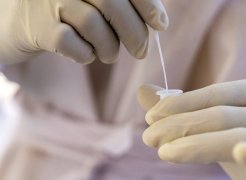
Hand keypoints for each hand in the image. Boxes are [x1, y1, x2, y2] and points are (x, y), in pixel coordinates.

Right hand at [0, 0, 167, 63]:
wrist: (14, 19)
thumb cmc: (65, 12)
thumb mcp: (92, 2)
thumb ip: (121, 5)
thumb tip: (159, 20)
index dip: (148, 4)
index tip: (160, 24)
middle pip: (113, 3)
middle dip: (135, 33)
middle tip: (141, 52)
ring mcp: (47, 0)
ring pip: (93, 24)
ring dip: (109, 47)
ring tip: (109, 55)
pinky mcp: (36, 26)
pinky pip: (71, 43)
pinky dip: (85, 55)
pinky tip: (85, 55)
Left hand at [138, 79, 245, 179]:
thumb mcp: (222, 121)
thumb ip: (186, 106)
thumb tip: (144, 90)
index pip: (218, 93)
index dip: (182, 104)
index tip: (151, 115)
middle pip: (222, 115)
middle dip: (180, 125)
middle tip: (149, 136)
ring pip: (235, 138)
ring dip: (193, 144)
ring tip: (164, 151)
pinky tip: (243, 152)